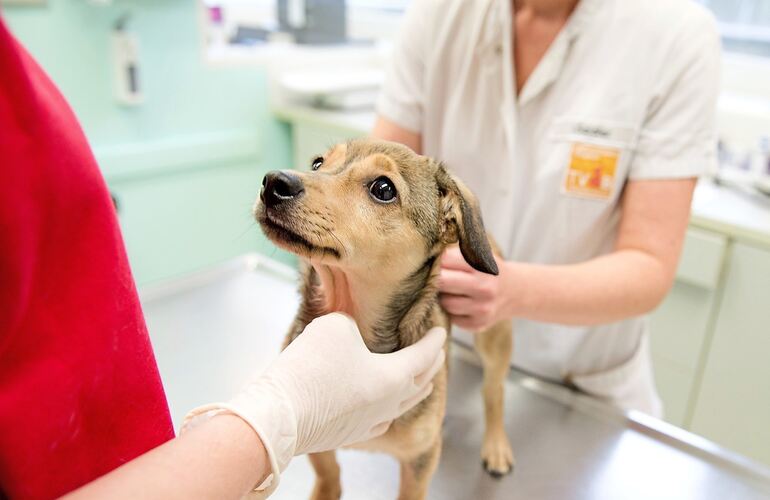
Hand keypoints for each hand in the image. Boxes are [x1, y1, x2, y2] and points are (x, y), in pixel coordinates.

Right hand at [182, 313, 445, 495]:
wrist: (279, 414)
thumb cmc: (310, 367)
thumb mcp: (336, 325)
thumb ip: (353, 323)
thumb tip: (353, 332)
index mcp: (394, 377)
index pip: (424, 356)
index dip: (434, 341)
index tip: (442, 331)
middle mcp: (388, 404)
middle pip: (420, 384)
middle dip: (431, 366)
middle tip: (436, 353)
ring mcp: (369, 423)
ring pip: (402, 406)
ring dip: (414, 389)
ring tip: (419, 381)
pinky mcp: (348, 434)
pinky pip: (379, 421)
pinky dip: (389, 409)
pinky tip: (384, 408)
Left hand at [438, 247, 508, 331]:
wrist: (516, 292)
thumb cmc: (490, 270)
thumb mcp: (481, 254)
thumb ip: (457, 253)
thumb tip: (429, 256)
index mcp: (483, 266)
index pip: (446, 260)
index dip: (437, 260)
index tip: (436, 262)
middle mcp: (484, 288)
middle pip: (442, 282)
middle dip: (435, 278)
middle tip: (435, 277)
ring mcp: (482, 309)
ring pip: (445, 302)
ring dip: (443, 296)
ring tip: (450, 290)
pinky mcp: (477, 325)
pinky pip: (451, 317)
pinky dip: (451, 310)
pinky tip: (459, 303)